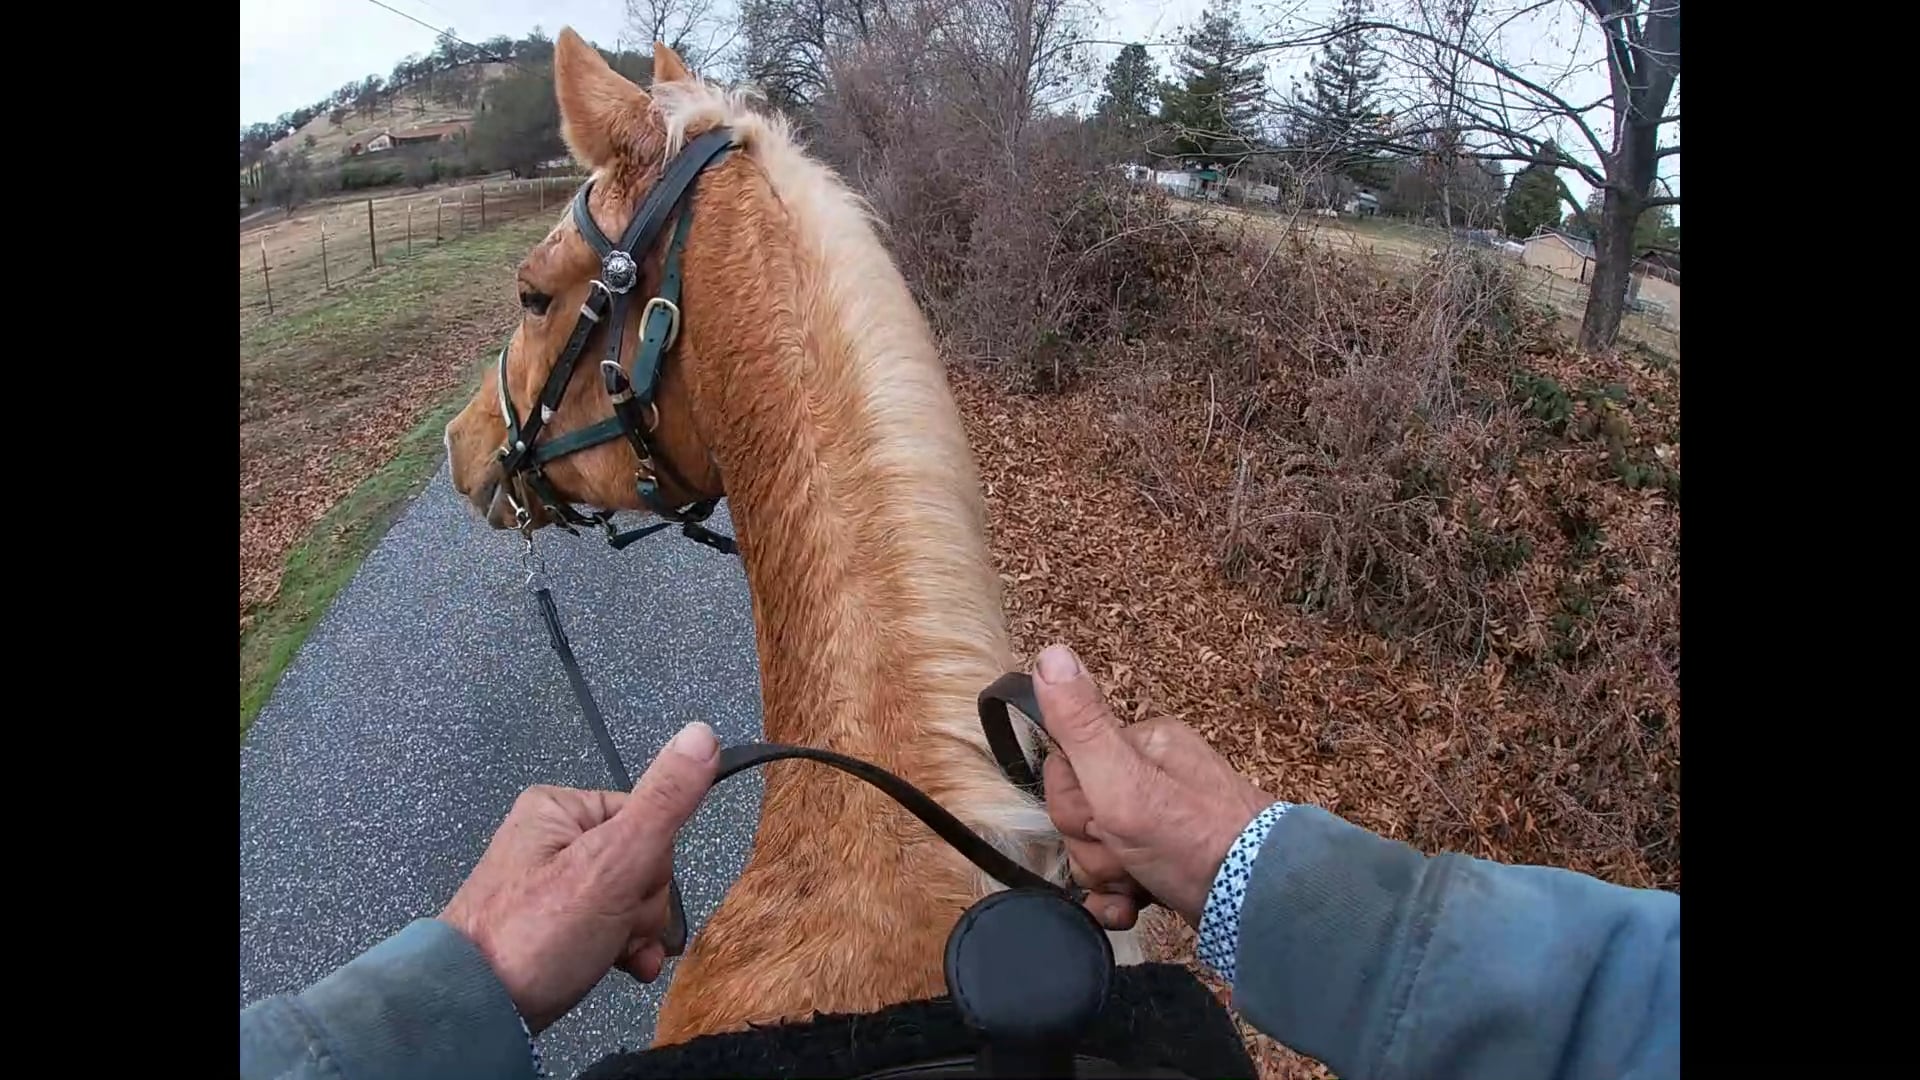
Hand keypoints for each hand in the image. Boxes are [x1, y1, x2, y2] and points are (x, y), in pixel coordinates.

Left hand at [439, 721, 718, 1031]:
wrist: (475, 1013)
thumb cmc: (534, 936)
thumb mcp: (613, 862)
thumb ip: (664, 801)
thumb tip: (702, 734)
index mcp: (560, 809)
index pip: (648, 819)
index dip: (652, 865)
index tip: (628, 893)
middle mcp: (552, 840)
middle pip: (641, 862)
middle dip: (640, 906)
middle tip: (611, 928)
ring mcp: (550, 886)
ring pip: (629, 899)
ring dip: (635, 933)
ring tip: (610, 954)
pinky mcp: (551, 926)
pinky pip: (607, 925)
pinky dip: (621, 948)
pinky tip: (623, 967)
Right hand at [1033, 645, 1276, 930]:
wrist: (1257, 903)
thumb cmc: (1191, 839)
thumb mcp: (1124, 780)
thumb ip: (1083, 724)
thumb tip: (1051, 653)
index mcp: (1141, 745)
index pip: (1065, 771)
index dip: (1075, 807)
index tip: (1106, 821)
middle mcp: (1150, 777)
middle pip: (1078, 814)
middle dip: (1095, 847)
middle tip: (1130, 853)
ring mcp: (1159, 822)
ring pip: (1094, 849)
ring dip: (1108, 876)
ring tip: (1142, 880)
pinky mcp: (1165, 863)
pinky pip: (1115, 879)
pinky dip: (1118, 898)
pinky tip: (1132, 906)